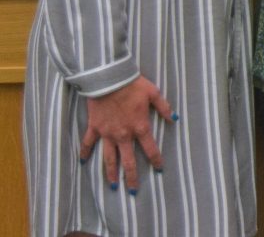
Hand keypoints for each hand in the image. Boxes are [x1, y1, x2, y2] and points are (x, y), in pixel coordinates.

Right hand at [80, 76, 171, 193]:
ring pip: (109, 158)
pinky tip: (83, 162)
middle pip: (128, 161)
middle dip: (131, 177)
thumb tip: (173, 119)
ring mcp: (107, 133)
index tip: (159, 170)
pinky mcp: (95, 128)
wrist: (108, 79)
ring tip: (112, 185)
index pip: (150, 149)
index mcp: (140, 127)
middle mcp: (123, 135)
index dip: (156, 160)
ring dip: (110, 173)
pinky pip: (88, 143)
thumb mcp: (153, 93)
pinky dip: (85, 152)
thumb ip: (164, 108)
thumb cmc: (133, 85)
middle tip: (133, 191)